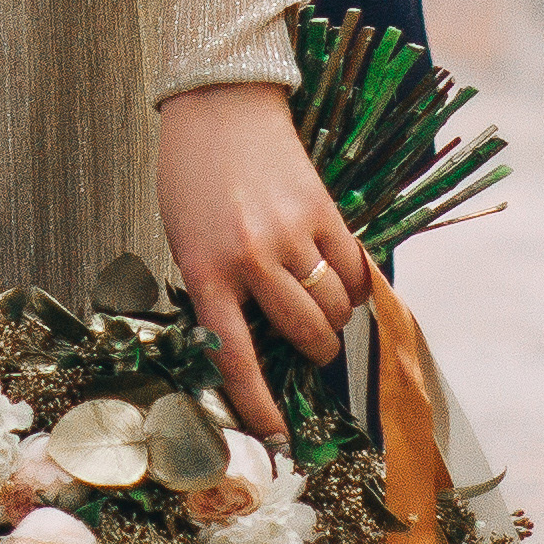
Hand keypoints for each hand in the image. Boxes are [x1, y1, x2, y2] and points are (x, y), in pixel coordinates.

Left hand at [156, 83, 370, 439]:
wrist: (219, 107)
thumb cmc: (191, 179)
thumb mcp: (186, 242)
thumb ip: (219, 290)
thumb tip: (261, 343)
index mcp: (206, 272)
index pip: (237, 358)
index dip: (260, 405)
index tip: (279, 436)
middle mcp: (252, 258)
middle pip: (306, 334)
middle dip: (317, 355)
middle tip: (314, 353)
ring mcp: (293, 233)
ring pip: (335, 307)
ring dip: (337, 322)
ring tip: (325, 312)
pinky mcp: (324, 210)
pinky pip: (355, 268)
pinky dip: (356, 287)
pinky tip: (345, 284)